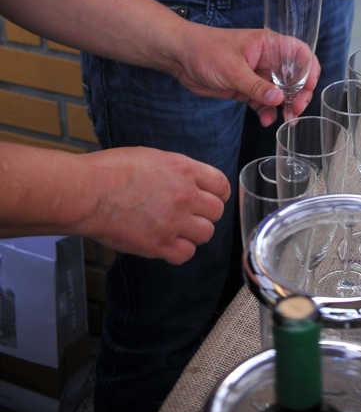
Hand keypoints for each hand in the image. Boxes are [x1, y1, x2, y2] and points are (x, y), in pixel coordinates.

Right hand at [81, 147, 228, 263]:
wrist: (89, 192)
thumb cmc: (112, 170)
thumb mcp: (153, 157)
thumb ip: (177, 171)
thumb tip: (188, 181)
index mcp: (184, 170)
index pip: (221, 184)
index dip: (218, 193)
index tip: (212, 198)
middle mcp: (184, 196)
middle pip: (216, 212)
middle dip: (206, 214)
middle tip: (192, 215)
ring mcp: (173, 222)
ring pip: (205, 234)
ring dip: (195, 233)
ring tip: (179, 230)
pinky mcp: (158, 245)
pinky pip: (185, 254)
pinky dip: (180, 252)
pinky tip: (169, 244)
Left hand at [170, 24, 320, 126]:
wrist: (180, 57)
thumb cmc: (206, 50)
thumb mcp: (232, 69)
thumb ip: (256, 86)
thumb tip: (279, 99)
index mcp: (268, 44)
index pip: (299, 53)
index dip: (309, 69)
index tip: (309, 88)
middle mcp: (267, 59)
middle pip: (294, 76)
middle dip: (299, 94)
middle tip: (296, 110)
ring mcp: (257, 75)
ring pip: (280, 92)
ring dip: (285, 106)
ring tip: (286, 120)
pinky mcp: (245, 88)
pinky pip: (263, 102)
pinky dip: (267, 112)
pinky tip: (266, 121)